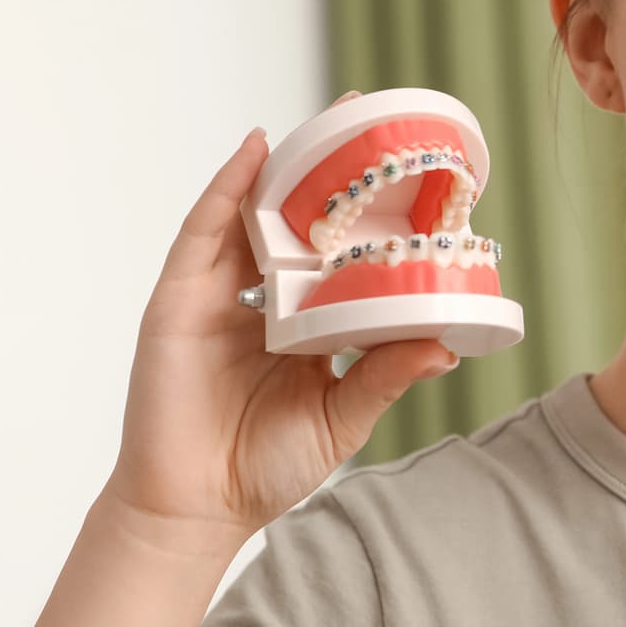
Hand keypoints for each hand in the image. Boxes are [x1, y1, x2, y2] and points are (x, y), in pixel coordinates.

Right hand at [100, 90, 457, 551]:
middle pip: (297, 221)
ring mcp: (218, 294)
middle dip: (330, 172)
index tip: (414, 177)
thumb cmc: (268, 466)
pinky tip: (255, 151)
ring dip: (287, 165)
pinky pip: (203, 231)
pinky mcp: (179, 299)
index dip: (369, 216)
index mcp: (305, 323)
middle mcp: (262, 299)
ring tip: (328, 121)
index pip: (339, 254)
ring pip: (253, 213)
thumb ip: (386, 374)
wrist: (198, 508)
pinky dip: (227, 186)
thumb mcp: (345, 414)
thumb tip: (447, 344)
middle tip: (372, 118)